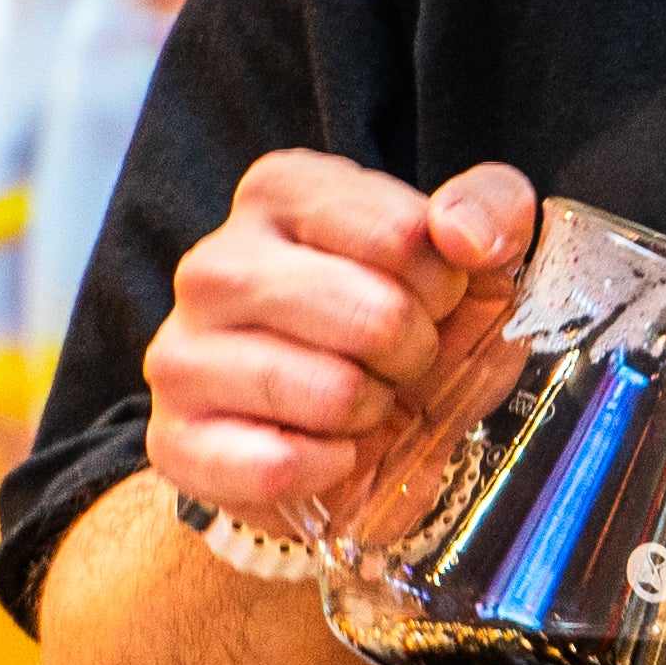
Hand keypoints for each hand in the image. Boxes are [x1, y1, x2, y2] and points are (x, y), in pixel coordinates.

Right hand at [143, 153, 536, 520]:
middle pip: (372, 314)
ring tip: (359, 404)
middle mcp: (216, 262)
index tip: (435, 299)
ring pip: (328, 391)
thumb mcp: (471, 258)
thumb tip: (466, 235)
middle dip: (414, 354)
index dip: (444, 284)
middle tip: (400, 362)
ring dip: (371, 413)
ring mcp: (181, 351)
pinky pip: (277, 464)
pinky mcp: (173, 440)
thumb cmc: (407, 330)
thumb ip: (492, 211)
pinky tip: (328, 454)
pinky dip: (329, 470)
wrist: (355, 439)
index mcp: (282, 193)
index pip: (401, 233)